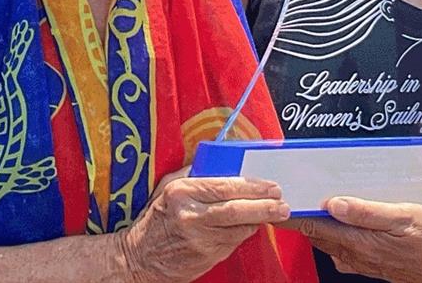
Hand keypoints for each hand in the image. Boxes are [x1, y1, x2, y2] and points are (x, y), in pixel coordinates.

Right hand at [118, 168, 290, 282]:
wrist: (139, 260)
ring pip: (239, 228)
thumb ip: (194, 174)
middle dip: (264, 206)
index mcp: (182, 193)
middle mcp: (191, 216)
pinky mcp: (206, 258)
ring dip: (260, 220)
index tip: (270, 185)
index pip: (223, 187)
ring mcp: (199, 240)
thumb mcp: (168, 187)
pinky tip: (255, 225)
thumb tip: (222, 162)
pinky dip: (247, 232)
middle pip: (235, 210)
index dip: (251, 186)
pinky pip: (234, 242)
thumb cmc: (157, 219)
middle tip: (283, 203)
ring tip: (277, 211)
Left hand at [288, 197, 421, 282]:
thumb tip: (332, 203)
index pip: (313, 225)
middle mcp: (354, 252)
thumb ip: (367, 211)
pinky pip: (340, 242)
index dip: (292, 212)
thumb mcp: (404, 218)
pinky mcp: (370, 258)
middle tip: (284, 190)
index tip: (277, 195)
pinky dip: (330, 228)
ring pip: (326, 237)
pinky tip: (335, 215)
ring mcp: (361, 258)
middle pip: (314, 231)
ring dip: (312, 221)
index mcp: (358, 240)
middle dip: (297, 214)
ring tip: (302, 198)